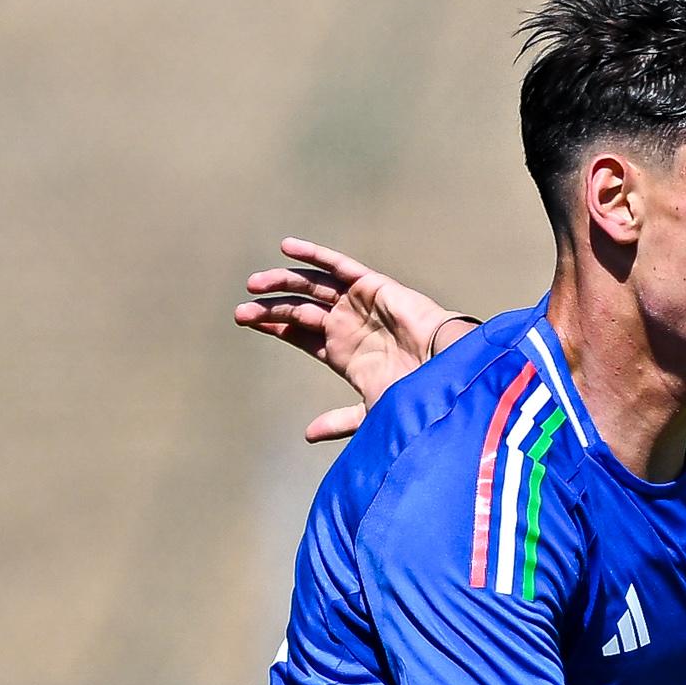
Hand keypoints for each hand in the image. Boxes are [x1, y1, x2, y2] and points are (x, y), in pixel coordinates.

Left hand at [232, 237, 473, 442]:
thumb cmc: (415, 394)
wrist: (444, 372)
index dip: (275, 326)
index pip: (301, 334)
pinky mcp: (371, 285)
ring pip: (311, 287)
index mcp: (343, 352)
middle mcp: (347, 325)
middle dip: (269, 308)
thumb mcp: (371, 412)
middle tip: (241, 311)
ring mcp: (358, 304)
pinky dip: (314, 255)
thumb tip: (307, 436)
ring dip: (282, 282)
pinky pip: (337, 265)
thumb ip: (339, 421)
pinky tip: (287, 248)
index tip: (248, 321)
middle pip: (299, 309)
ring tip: (254, 284)